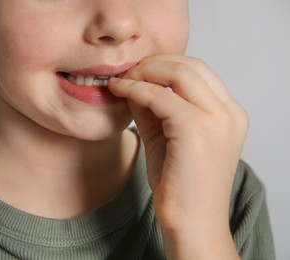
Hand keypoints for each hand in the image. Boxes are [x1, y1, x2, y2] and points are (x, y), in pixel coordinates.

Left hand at [109, 55, 247, 258]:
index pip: (198, 71)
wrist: (191, 221)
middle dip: (154, 62)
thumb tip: (133, 81)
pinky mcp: (196, 128)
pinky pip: (160, 96)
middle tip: (128, 71)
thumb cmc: (180, 184)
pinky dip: (136, 89)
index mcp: (228, 113)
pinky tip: (120, 91)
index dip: (164, 63)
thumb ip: (154, 107)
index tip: (138, 70)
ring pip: (178, 72)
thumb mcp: (167, 136)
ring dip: (145, 72)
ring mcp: (217, 119)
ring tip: (123, 80)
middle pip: (190, 65)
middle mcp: (229, 112)